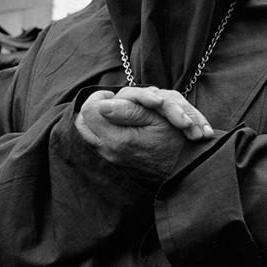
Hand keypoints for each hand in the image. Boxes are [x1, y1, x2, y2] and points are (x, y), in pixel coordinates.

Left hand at [75, 87, 212, 182]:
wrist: (183, 170)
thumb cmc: (175, 140)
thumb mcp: (158, 118)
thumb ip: (129, 110)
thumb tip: (102, 105)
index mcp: (118, 138)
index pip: (89, 110)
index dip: (100, 98)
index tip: (113, 96)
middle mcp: (108, 151)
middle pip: (82, 122)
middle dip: (95, 108)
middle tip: (113, 103)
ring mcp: (109, 159)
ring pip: (87, 133)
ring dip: (97, 120)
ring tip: (118, 114)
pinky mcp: (113, 163)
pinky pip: (97, 143)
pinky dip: (103, 131)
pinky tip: (120, 127)